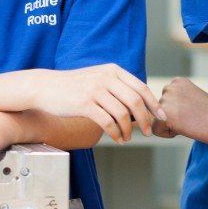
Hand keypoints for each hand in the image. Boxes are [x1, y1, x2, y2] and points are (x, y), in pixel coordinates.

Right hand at [29, 64, 163, 142]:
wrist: (45, 87)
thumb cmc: (73, 86)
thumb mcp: (97, 78)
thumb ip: (116, 86)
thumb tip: (139, 105)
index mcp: (112, 70)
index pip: (141, 87)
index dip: (154, 104)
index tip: (161, 117)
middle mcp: (105, 78)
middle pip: (135, 101)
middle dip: (146, 119)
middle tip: (148, 132)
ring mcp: (94, 90)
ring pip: (122, 114)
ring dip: (129, 130)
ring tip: (128, 138)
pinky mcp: (84, 104)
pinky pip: (108, 122)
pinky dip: (116, 133)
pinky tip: (117, 138)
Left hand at [155, 77, 207, 143]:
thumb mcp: (193, 99)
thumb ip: (179, 101)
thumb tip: (163, 114)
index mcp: (177, 81)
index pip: (166, 101)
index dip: (179, 112)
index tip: (194, 112)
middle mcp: (169, 87)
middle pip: (160, 111)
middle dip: (173, 118)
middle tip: (193, 118)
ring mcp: (166, 100)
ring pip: (157, 120)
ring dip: (172, 125)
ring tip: (191, 122)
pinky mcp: (165, 114)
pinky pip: (156, 130)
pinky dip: (168, 134)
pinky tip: (185, 129)